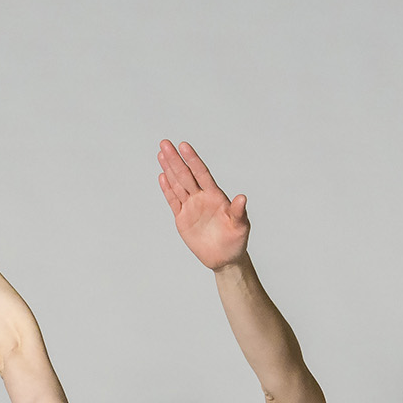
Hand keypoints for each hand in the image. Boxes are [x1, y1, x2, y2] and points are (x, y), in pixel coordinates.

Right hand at [158, 141, 249, 270]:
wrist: (225, 258)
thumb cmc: (236, 240)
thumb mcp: (241, 226)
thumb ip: (239, 211)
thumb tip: (242, 198)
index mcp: (215, 196)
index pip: (201, 173)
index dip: (192, 160)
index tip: (184, 146)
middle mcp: (202, 197)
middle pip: (186, 175)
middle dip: (175, 160)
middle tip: (165, 144)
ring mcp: (191, 207)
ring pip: (178, 185)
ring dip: (169, 169)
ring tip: (161, 153)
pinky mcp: (183, 219)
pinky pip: (173, 201)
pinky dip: (167, 189)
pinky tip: (162, 176)